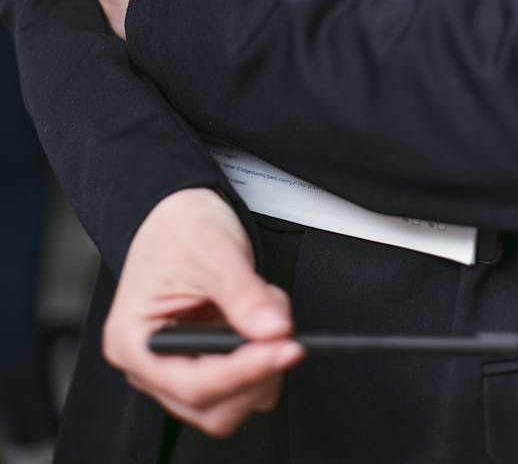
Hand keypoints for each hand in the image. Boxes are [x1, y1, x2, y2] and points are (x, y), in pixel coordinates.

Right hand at [102, 187, 303, 436]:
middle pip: (210, 406)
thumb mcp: (214, 251)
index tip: (284, 349)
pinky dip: (258, 361)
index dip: (244, 371)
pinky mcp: (198, 365)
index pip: (192, 383)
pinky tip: (257, 325)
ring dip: (259, 367)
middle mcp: (147, 364)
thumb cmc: (179, 228)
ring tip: (264, 314)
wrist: (178, 212)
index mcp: (132, 340)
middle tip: (282, 330)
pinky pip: (235, 387)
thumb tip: (274, 329)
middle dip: (255, 371)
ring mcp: (173, 369)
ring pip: (226, 405)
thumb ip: (244, 294)